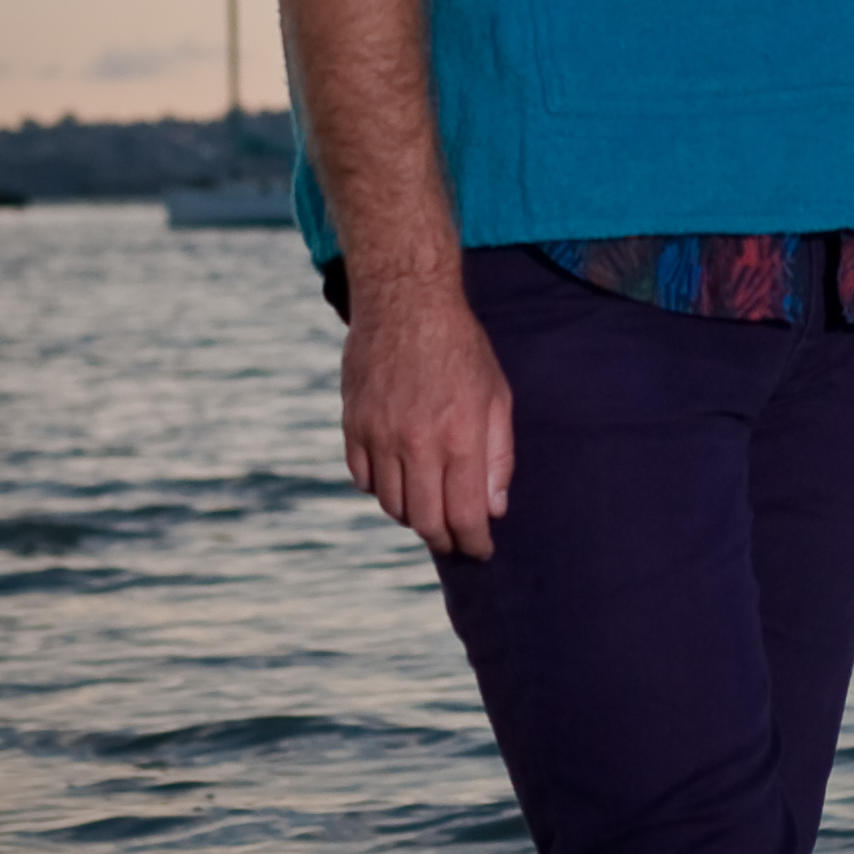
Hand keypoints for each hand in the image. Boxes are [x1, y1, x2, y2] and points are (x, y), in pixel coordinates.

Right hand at [339, 275, 514, 558]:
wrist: (405, 303)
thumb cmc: (460, 348)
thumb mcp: (496, 396)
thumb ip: (499, 456)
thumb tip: (494, 508)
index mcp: (460, 438)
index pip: (464, 516)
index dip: (474, 543)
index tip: (480, 550)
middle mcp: (417, 444)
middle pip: (425, 521)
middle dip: (444, 538)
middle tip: (455, 537)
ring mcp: (380, 436)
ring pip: (392, 505)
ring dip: (413, 516)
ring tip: (429, 506)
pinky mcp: (354, 426)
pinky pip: (363, 480)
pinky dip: (381, 490)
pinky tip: (398, 479)